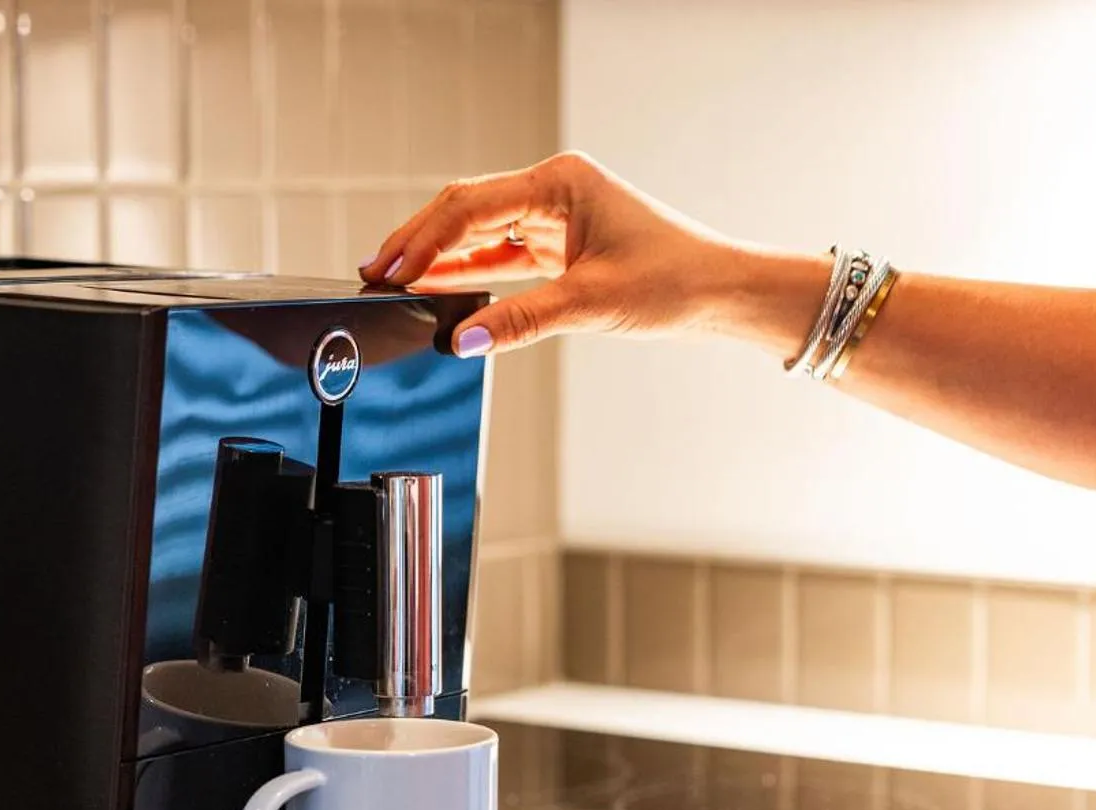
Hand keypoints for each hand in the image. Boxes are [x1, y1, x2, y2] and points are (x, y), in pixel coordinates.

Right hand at [358, 151, 748, 356]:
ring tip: (391, 280)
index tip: (388, 272)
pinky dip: (466, 269)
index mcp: (560, 182)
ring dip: (436, 256)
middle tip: (373, 274)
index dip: (422, 241)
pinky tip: (434, 287)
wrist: (722, 292)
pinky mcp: (559, 244)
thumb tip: (460, 340)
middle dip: (416, 241)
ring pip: (477, 229)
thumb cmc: (676, 282)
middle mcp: (554, 190)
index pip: (470, 206)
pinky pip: (498, 252)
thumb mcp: (591, 303)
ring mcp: (555, 215)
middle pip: (464, 208)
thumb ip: (519, 321)